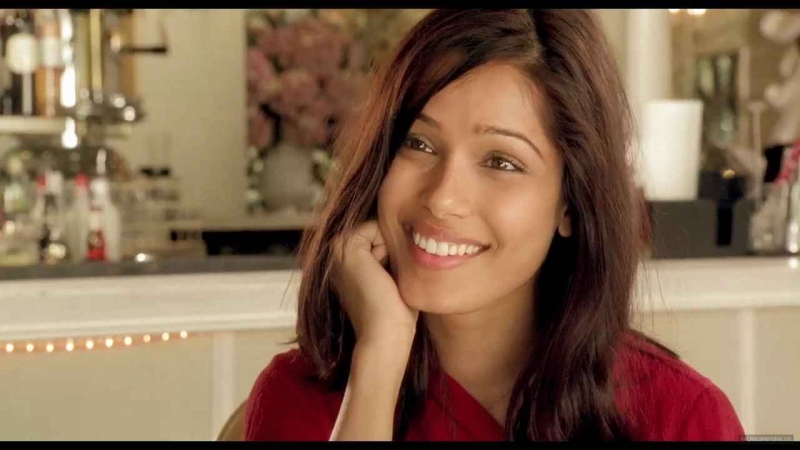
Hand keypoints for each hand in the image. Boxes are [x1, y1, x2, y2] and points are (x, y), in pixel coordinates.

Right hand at [331, 220, 418, 345]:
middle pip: (379, 229)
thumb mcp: (391, 277)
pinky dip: (389, 246)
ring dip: (391, 249)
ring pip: (379, 227)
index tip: (388, 282)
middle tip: (387, 282)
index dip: (393, 252)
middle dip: (392, 248)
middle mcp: (335, 253)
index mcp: (343, 261)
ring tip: (385, 280)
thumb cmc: (394, 314)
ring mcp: (337, 249)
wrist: (384, 337)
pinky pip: (377, 226)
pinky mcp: (346, 247)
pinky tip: (382, 274)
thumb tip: (406, 230)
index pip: (378, 234)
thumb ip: (389, 254)